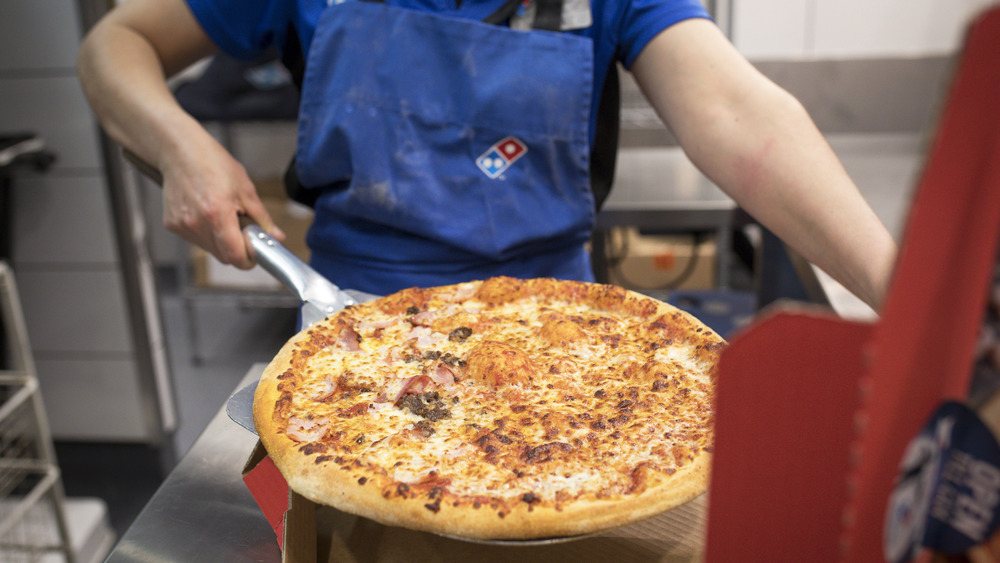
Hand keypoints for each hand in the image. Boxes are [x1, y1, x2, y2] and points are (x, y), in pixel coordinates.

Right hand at [160, 133, 284, 269]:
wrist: (179, 150)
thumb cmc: (212, 163)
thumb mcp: (245, 189)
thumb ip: (262, 218)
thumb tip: (277, 237)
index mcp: (217, 215)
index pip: (235, 257)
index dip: (249, 258)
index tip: (255, 251)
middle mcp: (196, 224)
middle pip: (223, 256)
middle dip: (237, 248)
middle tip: (242, 228)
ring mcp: (182, 226)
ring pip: (210, 249)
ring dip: (221, 241)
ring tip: (222, 215)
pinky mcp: (172, 225)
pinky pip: (195, 239)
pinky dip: (206, 232)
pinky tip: (206, 212)